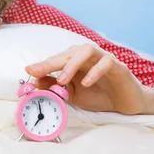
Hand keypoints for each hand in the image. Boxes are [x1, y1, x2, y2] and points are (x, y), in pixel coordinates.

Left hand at [25, 43, 144, 114]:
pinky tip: (86, 83)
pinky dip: (95, 72)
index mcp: (75, 61)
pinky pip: (106, 62)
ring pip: (87, 50)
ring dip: (72, 64)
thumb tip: (35, 82)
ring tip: (63, 80)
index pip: (56, 60)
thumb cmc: (98, 95)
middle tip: (37, 72)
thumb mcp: (71, 94)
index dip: (42, 65)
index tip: (28, 70)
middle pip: (68, 53)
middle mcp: (88, 56)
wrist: (124, 103)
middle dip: (51, 63)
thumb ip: (55, 87)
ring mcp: (104, 58)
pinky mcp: (119, 66)